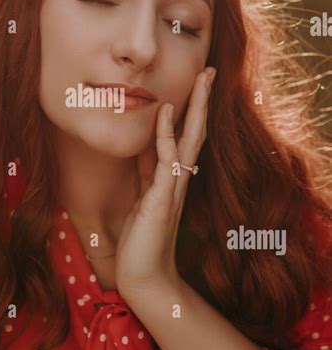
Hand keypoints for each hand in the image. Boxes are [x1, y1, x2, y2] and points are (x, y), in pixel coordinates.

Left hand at [115, 67, 215, 299]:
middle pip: (196, 132)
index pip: (187, 136)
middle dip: (202, 101)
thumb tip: (144, 148)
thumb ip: (146, 173)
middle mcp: (180, 179)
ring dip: (195, 108)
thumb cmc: (141, 240)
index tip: (196, 84)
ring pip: (190, 139)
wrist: (143, 277)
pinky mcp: (162, 197)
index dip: (191, 110)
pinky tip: (166, 111)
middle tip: (209, 71)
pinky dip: (166, 133)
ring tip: (202, 79)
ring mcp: (174, 187)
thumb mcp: (142, 197)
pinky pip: (166, 159)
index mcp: (174, 178)